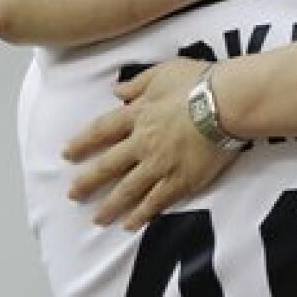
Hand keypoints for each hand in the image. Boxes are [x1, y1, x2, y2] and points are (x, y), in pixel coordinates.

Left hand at [64, 59, 237, 229]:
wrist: (228, 103)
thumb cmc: (200, 83)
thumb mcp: (164, 72)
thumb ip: (138, 83)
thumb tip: (117, 91)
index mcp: (138, 115)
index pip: (101, 131)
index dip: (82, 143)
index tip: (68, 154)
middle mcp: (142, 143)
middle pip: (108, 166)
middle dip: (88, 182)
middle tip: (73, 195)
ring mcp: (159, 165)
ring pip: (127, 190)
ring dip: (110, 206)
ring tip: (97, 219)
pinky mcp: (180, 181)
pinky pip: (155, 202)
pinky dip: (141, 215)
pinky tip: (129, 225)